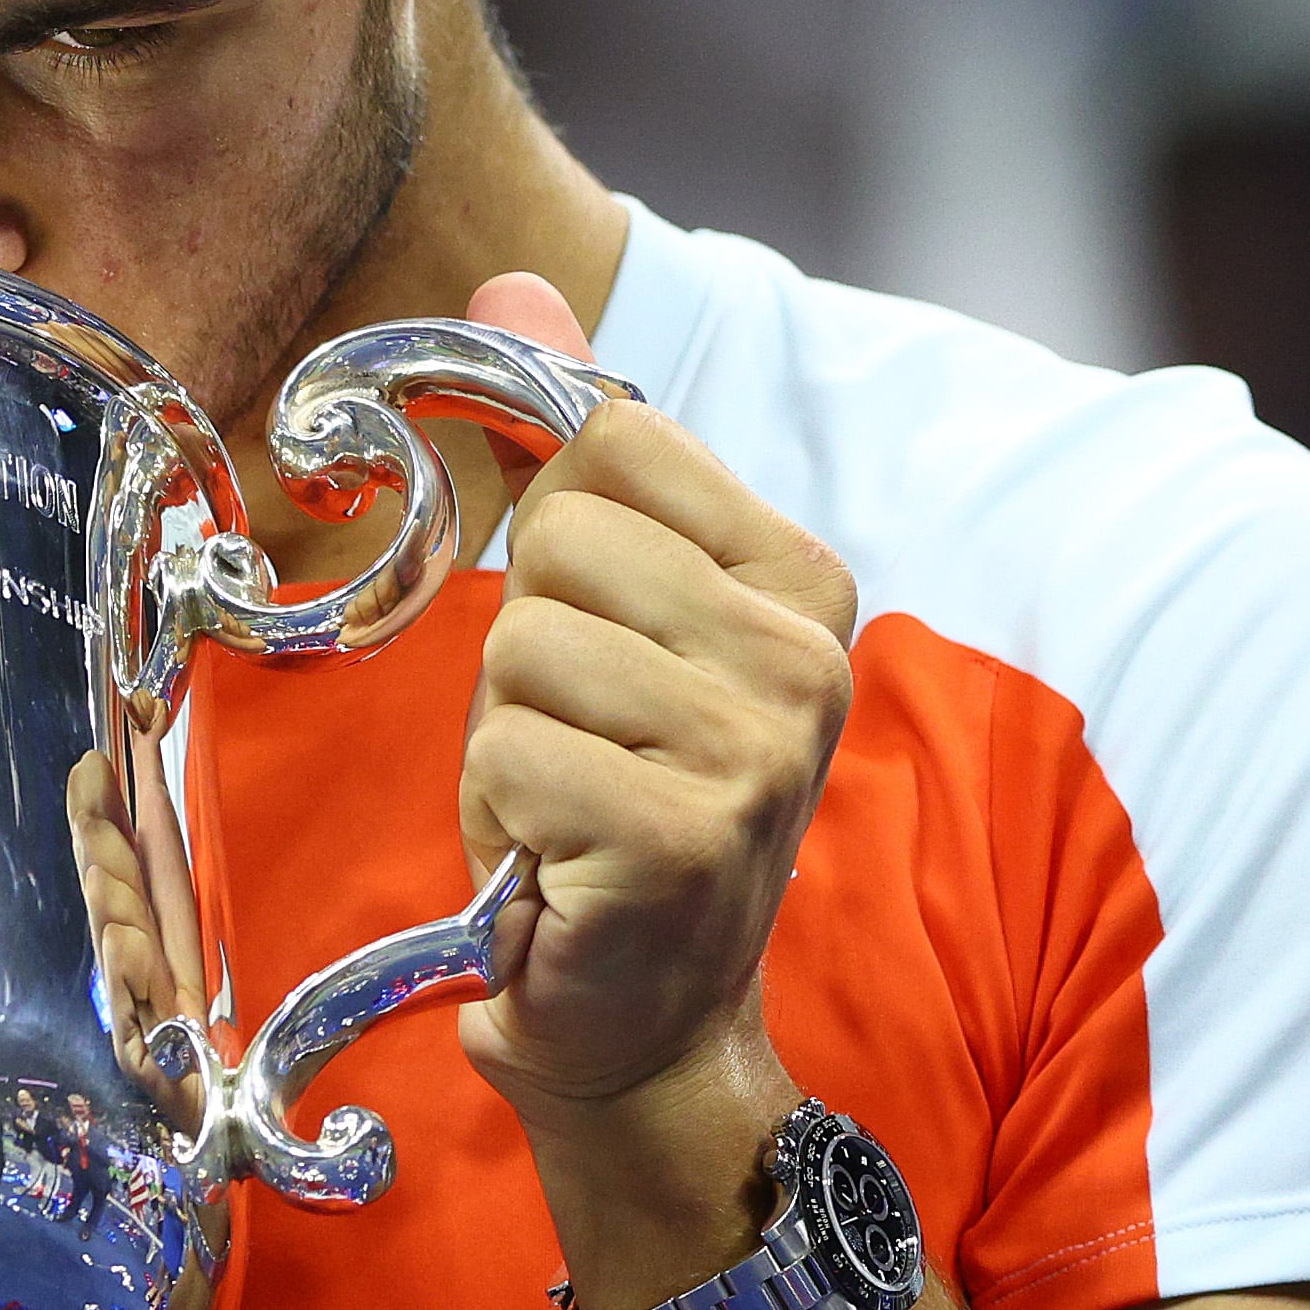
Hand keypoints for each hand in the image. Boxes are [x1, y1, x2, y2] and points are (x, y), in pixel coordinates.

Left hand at [449, 275, 859, 1304]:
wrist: (635, 1022)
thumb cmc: (603, 804)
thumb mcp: (594, 611)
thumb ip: (569, 445)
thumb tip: (513, 287)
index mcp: (802, 577)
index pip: (608, 445)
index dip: (554, 547)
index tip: (595, 650)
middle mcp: (806, 655)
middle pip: (559, 543)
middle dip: (520, 653)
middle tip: (569, 750)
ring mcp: (760, 750)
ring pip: (523, 645)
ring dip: (504, 737)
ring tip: (563, 809)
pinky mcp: (688, 838)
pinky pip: (513, 751)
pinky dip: (502, 815)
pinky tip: (556, 868)